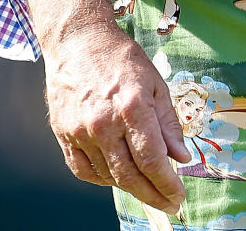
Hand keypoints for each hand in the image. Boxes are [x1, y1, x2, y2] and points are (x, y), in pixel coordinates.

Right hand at [45, 20, 193, 212]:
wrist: (78, 40)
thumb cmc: (120, 58)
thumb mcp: (155, 82)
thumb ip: (168, 122)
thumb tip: (181, 156)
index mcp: (132, 107)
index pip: (152, 160)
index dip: (167, 184)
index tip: (178, 196)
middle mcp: (105, 124)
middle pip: (131, 175)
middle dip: (153, 195)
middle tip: (167, 204)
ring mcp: (81, 131)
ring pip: (109, 176)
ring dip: (130, 187)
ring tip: (146, 187)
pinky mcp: (64, 134)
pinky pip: (83, 170)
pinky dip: (101, 180)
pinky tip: (115, 176)